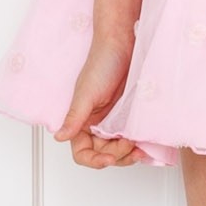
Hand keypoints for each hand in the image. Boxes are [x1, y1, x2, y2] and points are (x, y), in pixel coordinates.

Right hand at [55, 32, 153, 168]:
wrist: (125, 44)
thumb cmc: (102, 63)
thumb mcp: (87, 93)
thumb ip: (74, 117)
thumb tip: (60, 137)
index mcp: (81, 121)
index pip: (82, 152)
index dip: (94, 160)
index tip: (108, 158)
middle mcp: (96, 125)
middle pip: (104, 155)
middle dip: (116, 156)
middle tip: (129, 145)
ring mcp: (114, 122)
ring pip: (119, 150)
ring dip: (129, 154)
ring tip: (140, 148)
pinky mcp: (129, 117)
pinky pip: (132, 138)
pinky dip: (138, 144)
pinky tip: (145, 144)